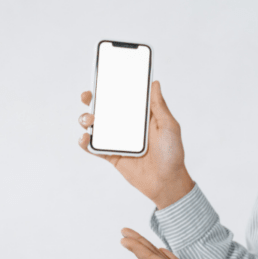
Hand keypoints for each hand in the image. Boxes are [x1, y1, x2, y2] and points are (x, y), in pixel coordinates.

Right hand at [78, 80, 194, 208]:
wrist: (167, 182)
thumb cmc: (172, 153)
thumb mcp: (169, 126)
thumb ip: (159, 106)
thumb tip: (154, 83)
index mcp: (140, 116)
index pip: (123, 97)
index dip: (112, 86)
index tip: (103, 76)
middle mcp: (126, 125)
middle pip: (104, 108)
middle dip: (92, 99)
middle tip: (88, 96)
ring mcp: (117, 140)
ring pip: (95, 126)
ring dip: (86, 119)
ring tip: (91, 120)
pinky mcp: (111, 155)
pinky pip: (93, 148)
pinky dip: (85, 142)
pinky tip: (85, 138)